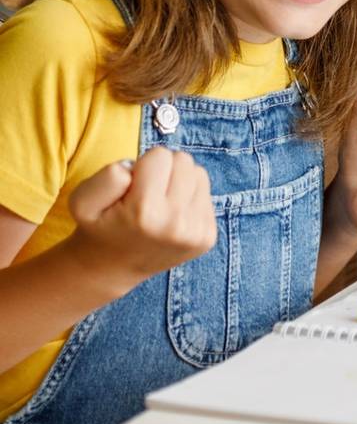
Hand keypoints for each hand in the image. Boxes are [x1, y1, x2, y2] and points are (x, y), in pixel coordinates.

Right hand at [65, 149, 216, 294]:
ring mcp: (195, 232)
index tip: (132, 190)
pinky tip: (171, 216)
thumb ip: (105, 178)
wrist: (112, 269)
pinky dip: (189, 198)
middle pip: (182, 160)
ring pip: (198, 173)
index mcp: (145, 212)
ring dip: (178, 182)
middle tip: (146, 195)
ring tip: (158, 204)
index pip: (160, 154)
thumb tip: (133, 168)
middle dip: (164, 170)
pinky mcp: (208, 236)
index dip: (142, 166)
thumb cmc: (99, 227)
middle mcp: (176, 224)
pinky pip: (206, 193)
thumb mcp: (82, 202)